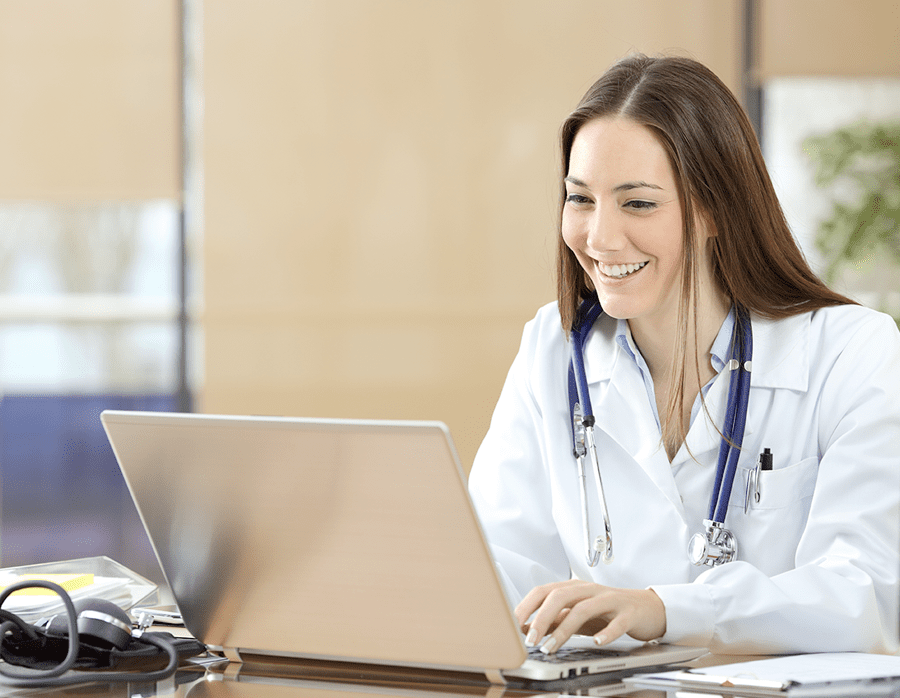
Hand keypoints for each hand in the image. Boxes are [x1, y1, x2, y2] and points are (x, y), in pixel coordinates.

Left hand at [515, 579, 665, 653]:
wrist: (647, 608)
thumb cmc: (609, 610)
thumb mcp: (577, 614)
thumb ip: (555, 620)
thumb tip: (526, 628)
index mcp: (574, 588)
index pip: (544, 590)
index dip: (527, 606)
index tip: (513, 623)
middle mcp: (589, 590)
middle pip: (560, 596)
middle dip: (541, 618)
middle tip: (531, 640)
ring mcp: (609, 600)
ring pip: (583, 609)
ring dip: (564, 630)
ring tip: (551, 648)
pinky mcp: (628, 613)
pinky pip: (616, 622)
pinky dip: (606, 632)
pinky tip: (597, 642)